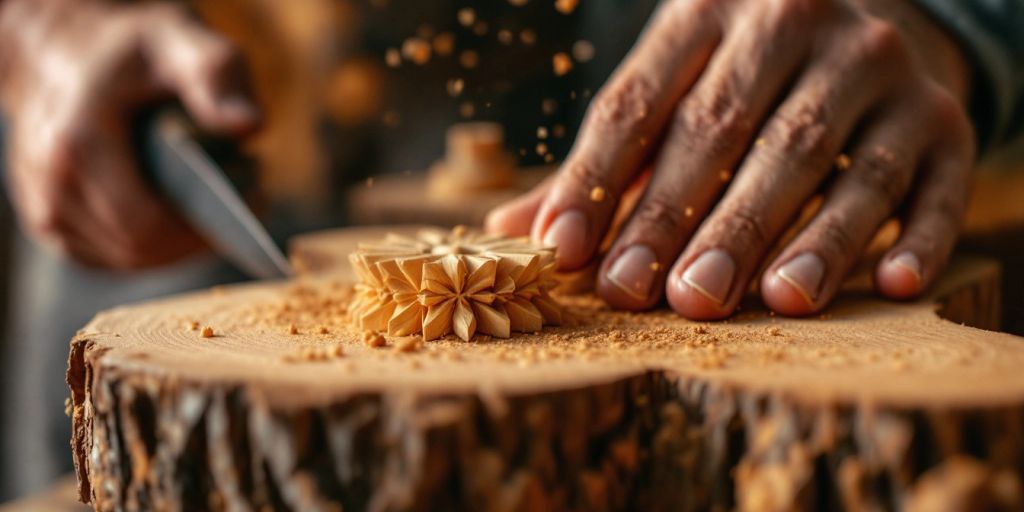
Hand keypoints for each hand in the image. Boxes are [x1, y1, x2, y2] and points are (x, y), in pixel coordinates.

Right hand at [0, 0, 259, 269]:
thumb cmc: (132, 53)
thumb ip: (215, 76)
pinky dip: (157, 243)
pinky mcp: (54, 228)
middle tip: (247, 191)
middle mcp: (52, 186)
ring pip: (133, 260)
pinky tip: (184, 209)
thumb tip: (249, 124)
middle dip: (203, 231)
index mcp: (77, 145)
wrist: (69, 55)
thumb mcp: (179, 44)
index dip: (209, 229)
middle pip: (144, 250)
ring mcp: (47, 212)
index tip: (257, 196)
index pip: (148, 228)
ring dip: (183, 238)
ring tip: (216, 194)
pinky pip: (117, 258)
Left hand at [487, 0, 974, 318]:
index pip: (639, 99)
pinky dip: (915, 235)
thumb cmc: (741, 75)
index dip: (598, 178)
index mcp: (706, 9)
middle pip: (727, 130)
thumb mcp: (671, 88)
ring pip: (829, 158)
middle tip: (647, 293)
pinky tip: (886, 288)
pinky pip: (935, 181)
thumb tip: (513, 229)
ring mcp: (880, 67)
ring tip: (761, 301)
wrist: (869, 22)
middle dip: (684, 219)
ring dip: (796, 237)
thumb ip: (603, 161)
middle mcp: (796, 21)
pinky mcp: (947, 117)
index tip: (566, 251)